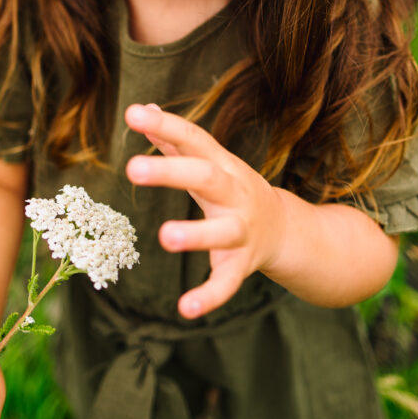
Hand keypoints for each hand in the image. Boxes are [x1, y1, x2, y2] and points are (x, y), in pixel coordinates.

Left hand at [125, 103, 283, 319]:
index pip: (193, 139)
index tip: (133, 113)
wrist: (284, 229)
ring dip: (195, 234)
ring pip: (220, 232)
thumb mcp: (210, 161)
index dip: (164, 125)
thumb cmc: (232, 188)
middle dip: (171, 173)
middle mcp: (234, 194)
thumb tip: (142, 109)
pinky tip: (185, 309)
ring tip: (164, 236)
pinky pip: (226, 282)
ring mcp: (240, 230)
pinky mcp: (240, 264)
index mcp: (222, 165)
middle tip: (133, 168)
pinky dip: (209, 296)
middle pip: (206, 178)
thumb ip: (173, 138)